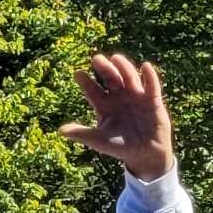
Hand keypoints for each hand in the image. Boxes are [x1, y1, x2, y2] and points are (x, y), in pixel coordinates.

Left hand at [60, 51, 175, 180]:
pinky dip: (150, 76)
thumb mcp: (99, 140)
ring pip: (129, 77)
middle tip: (96, 59)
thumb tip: (60, 130)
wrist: (146, 154)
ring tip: (116, 58)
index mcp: (104, 105)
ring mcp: (136, 97)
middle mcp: (119, 97)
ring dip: (124, 67)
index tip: (77, 73)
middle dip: (104, 68)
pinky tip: (146, 67)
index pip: (92, 90)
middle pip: (110, 78)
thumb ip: (82, 134)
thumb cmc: (121, 147)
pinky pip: (152, 86)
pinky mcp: (152, 100)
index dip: (85, 82)